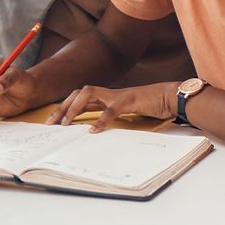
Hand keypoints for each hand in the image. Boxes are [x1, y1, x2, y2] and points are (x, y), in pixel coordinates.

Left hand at [51, 82, 179, 129]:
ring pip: (89, 94)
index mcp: (108, 97)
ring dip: (75, 108)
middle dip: (63, 107)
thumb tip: (96, 129)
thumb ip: (112, 116)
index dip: (65, 107)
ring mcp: (119, 95)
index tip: (54, 122)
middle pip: (79, 93)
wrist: (172, 97)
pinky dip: (101, 120)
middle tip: (52, 123)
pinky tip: (93, 131)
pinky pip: (112, 109)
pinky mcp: (130, 100)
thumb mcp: (127, 113)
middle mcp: (110, 93)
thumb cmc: (152, 106)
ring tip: (66, 123)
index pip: (81, 98)